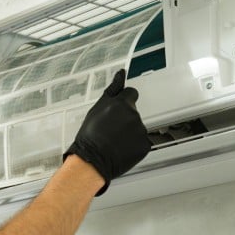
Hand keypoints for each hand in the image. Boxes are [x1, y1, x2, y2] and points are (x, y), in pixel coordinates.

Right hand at [64, 70, 151, 195]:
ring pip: (137, 128)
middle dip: (124, 120)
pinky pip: (141, 142)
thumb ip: (113, 90)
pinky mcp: (145, 145)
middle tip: (110, 131)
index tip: (118, 111)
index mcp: (122, 103)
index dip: (124, 102)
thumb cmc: (90, 136)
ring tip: (113, 142)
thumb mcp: (97, 109)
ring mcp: (140, 130)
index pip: (131, 94)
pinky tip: (121, 149)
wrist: (92, 160)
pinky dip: (133, 146)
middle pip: (133, 113)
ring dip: (129, 133)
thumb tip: (121, 73)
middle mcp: (133, 115)